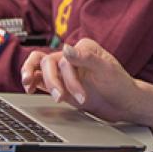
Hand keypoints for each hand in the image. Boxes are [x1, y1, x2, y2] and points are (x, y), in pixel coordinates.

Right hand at [20, 39, 141, 123]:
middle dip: (53, 82)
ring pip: (39, 66)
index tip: (81, 95)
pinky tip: (29, 89)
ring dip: (32, 75)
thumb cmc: (119, 85)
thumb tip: (65, 48)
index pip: (64, 58)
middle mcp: (72, 56)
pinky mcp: (60, 83)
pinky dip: (32, 82)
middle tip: (59, 98)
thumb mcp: (106, 70)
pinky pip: (40, 79)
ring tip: (28, 86)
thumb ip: (86, 58)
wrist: (124, 103)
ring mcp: (64, 70)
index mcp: (83, 47)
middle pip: (48, 62)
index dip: (69, 78)